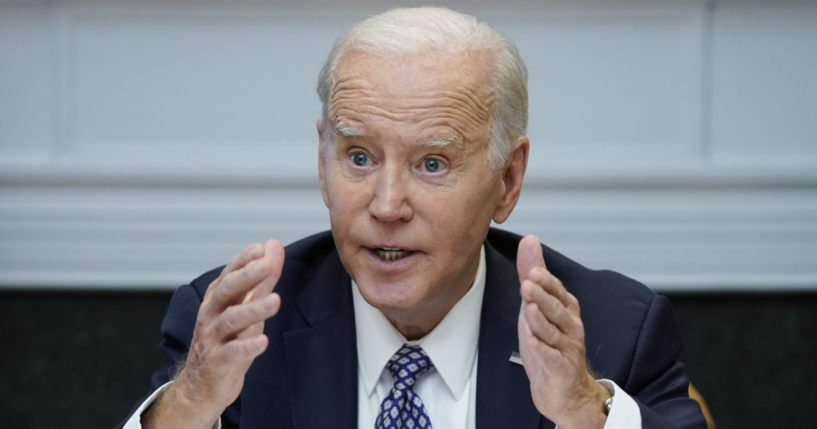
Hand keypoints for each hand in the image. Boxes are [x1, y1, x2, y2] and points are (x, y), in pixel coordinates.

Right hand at [144, 240, 284, 428]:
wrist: (202, 385)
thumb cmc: (228, 340)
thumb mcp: (246, 307)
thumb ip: (262, 278)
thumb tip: (274, 246)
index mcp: (218, 299)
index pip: (229, 274)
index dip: (243, 260)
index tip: (261, 248)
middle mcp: (211, 315)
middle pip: (226, 291)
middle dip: (246, 276)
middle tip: (266, 265)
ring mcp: (212, 338)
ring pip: (230, 320)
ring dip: (253, 309)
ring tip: (275, 300)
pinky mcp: (217, 363)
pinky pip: (231, 353)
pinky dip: (247, 347)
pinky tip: (263, 341)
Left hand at [516, 235, 608, 428]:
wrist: (563, 390)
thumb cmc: (548, 344)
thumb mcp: (536, 306)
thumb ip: (532, 274)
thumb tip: (530, 239)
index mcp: (566, 309)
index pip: (557, 291)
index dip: (546, 282)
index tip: (533, 271)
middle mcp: (571, 327)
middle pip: (557, 310)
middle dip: (543, 297)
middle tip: (527, 284)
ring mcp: (567, 349)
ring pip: (554, 333)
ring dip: (540, 321)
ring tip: (528, 309)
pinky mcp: (561, 369)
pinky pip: (551, 358)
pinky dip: (542, 350)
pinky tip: (531, 342)